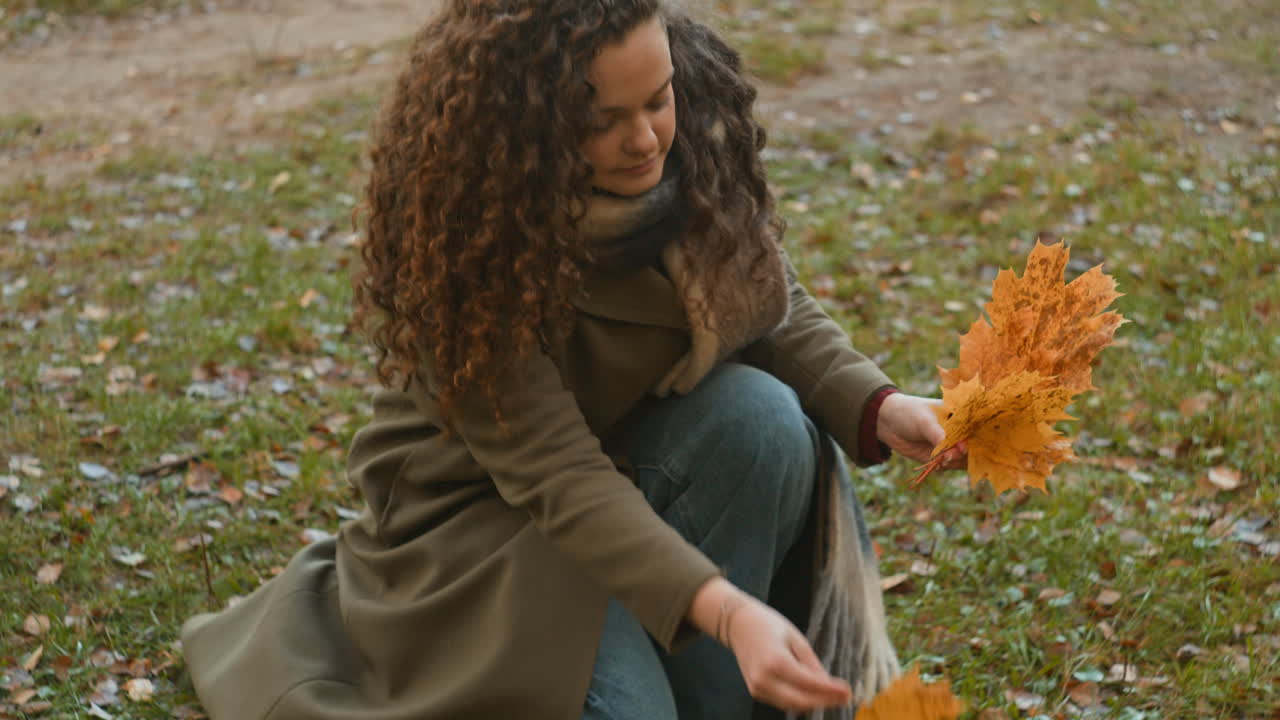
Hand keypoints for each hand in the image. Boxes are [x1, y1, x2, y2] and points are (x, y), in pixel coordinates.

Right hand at [724, 596, 852, 712]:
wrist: (738, 624)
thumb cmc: (768, 625)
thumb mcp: (795, 638)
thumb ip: (811, 663)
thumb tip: (827, 684)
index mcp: (775, 662)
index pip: (809, 683)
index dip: (830, 690)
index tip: (848, 691)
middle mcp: (764, 679)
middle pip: (801, 701)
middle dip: (825, 701)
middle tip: (845, 697)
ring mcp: (757, 688)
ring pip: (792, 705)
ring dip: (814, 703)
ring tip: (833, 696)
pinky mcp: (756, 691)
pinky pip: (782, 702)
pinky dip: (800, 700)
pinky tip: (813, 693)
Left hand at [876, 392, 966, 468]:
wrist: (887, 422)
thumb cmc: (909, 413)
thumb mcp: (925, 423)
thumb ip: (940, 436)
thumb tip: (958, 451)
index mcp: (959, 416)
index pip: (974, 430)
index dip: (973, 440)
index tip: (962, 449)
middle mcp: (958, 431)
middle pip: (972, 447)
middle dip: (963, 455)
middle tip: (948, 457)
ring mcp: (950, 444)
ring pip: (962, 459)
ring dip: (953, 463)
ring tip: (940, 461)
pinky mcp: (940, 456)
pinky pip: (949, 465)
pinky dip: (944, 467)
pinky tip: (935, 465)